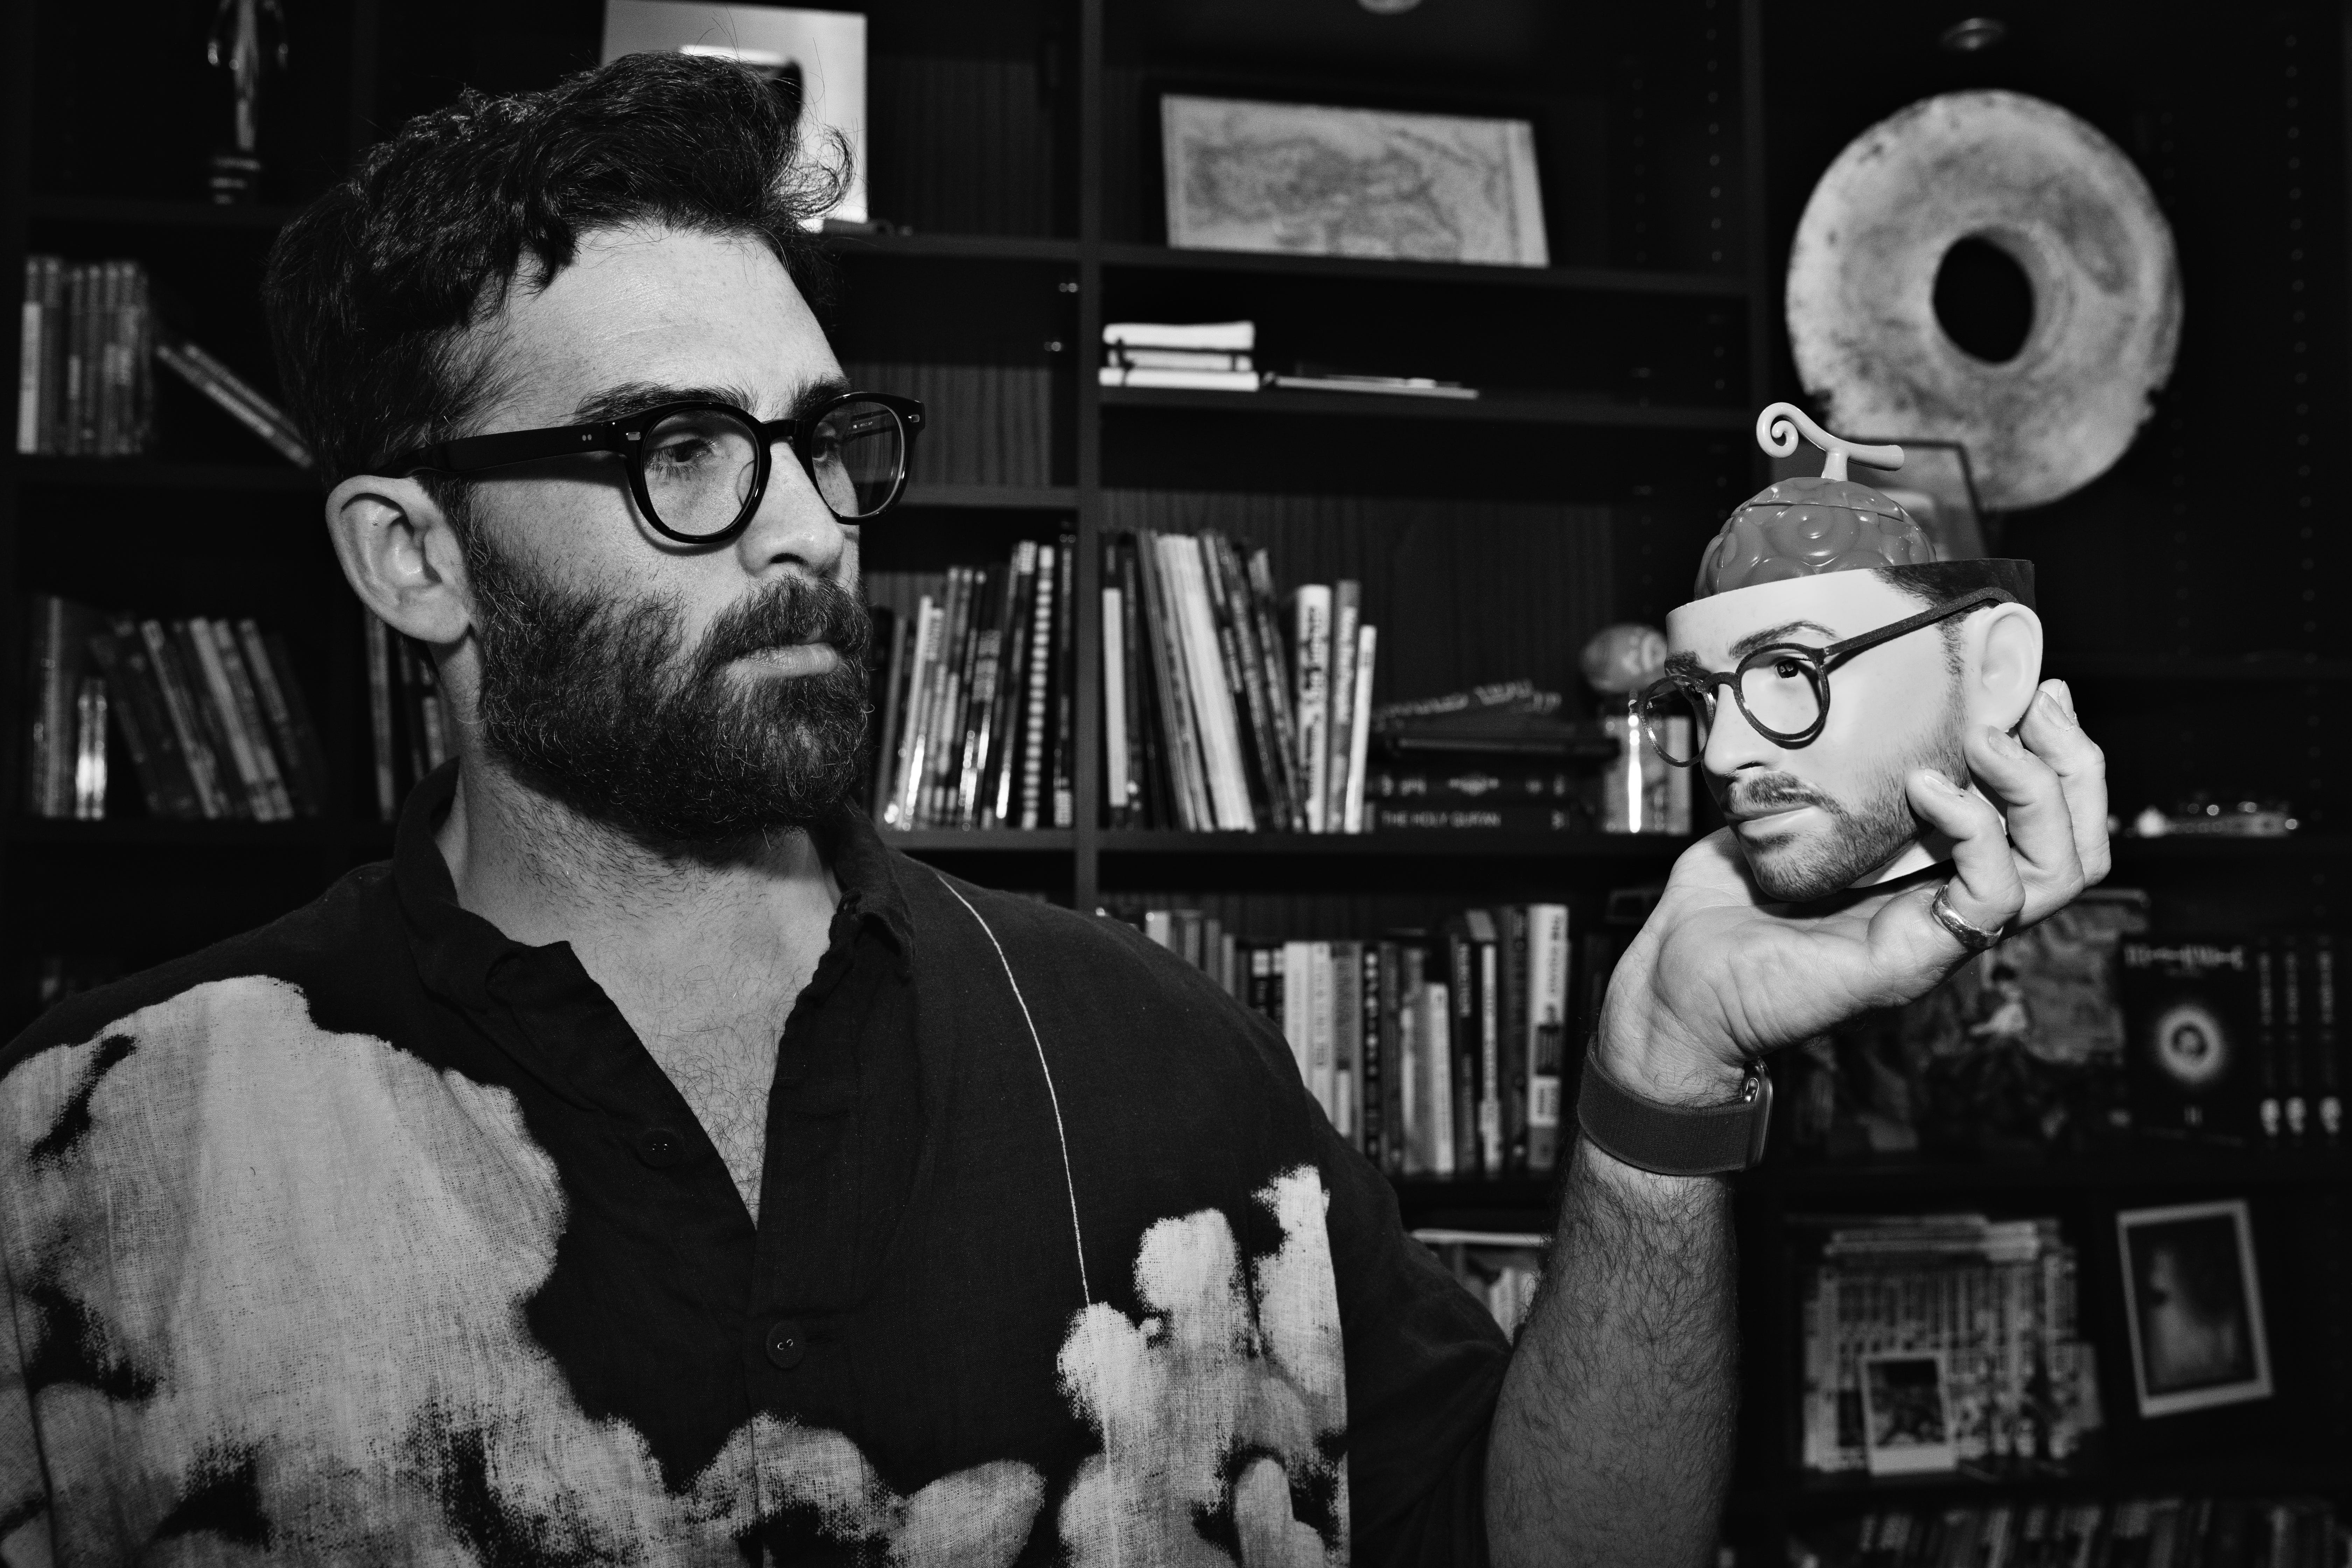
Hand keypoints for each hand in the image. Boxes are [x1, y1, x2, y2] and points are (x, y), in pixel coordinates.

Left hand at [1598, 680, 2108, 1103]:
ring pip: (2057, 872)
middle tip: (2037, 702)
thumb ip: (1833, 773)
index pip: (2037, 821)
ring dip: (2038, 790)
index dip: (2054, 752)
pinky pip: (1990, 896)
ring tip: (1987, 737)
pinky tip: (1926, 786)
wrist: (1674, 984)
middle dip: (2073, 764)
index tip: (2029, 688)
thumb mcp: (1787, 817)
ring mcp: (1938, 937)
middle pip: (2075, 847)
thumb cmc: (1720, 909)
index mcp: (1929, 871)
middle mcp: (1949, 904)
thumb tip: (1852, 708)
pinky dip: (1974, 829)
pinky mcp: (1911, 959)